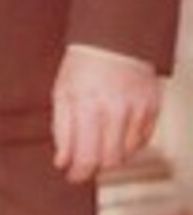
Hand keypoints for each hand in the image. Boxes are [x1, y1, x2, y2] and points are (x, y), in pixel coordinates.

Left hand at [51, 44, 161, 183]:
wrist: (115, 38)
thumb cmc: (83, 63)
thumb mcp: (62, 92)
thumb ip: (61, 129)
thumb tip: (62, 160)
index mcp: (88, 105)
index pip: (86, 156)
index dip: (78, 173)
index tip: (72, 176)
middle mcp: (116, 111)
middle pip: (109, 161)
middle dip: (94, 166)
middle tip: (84, 161)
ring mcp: (138, 111)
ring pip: (126, 155)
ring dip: (110, 155)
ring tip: (98, 140)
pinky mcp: (153, 110)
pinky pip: (142, 142)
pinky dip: (127, 144)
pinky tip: (116, 131)